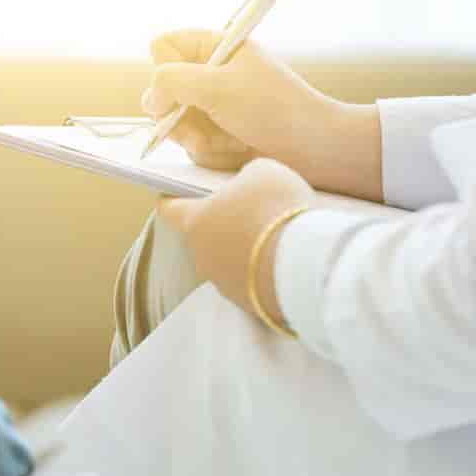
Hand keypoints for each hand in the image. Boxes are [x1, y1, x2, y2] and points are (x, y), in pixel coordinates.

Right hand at [142, 29, 341, 170]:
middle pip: (164, 90)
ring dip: (199, 137)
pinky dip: (213, 152)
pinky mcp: (221, 135)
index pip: (164, 47)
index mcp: (217, 47)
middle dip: (180, 114)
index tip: (180, 87)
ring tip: (229, 140)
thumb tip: (150, 98)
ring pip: (176, 123)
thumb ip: (172, 81)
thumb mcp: (217, 86)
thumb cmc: (273, 109)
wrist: (315, 149)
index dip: (164, 68)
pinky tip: (238, 151)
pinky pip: (195, 145)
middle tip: (200, 123)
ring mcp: (215, 106)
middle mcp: (212, 74)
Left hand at [158, 158, 313, 324]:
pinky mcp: (251, 304)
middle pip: (206, 234)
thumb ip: (246, 177)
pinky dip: (267, 269)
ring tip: (279, 233)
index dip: (174, 198)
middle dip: (224, 221)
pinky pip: (254, 280)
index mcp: (195, 222)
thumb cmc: (275, 208)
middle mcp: (202, 257)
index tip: (179, 192)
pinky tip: (289, 257)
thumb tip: (248, 187)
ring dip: (247, 248)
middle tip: (251, 207)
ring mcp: (225, 284)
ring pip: (230, 260)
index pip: (170, 209)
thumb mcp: (263, 172)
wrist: (305, 263)